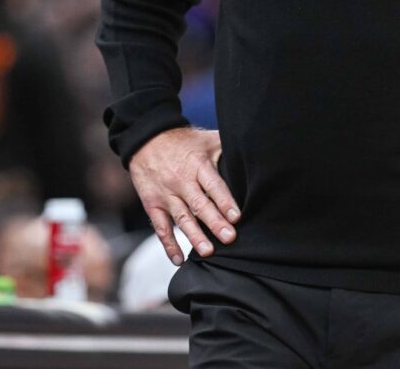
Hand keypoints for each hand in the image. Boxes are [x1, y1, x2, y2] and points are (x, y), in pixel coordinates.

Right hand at [129, 127, 240, 265]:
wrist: (146, 139)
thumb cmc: (183, 141)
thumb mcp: (206, 140)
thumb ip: (226, 149)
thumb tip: (254, 155)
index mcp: (197, 164)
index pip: (213, 185)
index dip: (225, 201)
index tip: (236, 217)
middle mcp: (181, 180)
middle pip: (199, 204)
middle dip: (214, 222)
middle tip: (229, 237)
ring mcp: (166, 194)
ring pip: (181, 218)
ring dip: (194, 236)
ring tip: (208, 251)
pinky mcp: (152, 203)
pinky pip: (160, 227)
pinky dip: (168, 244)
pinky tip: (179, 260)